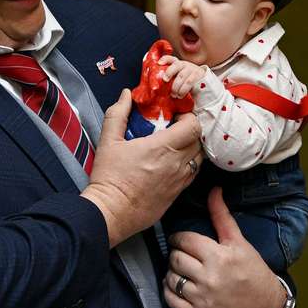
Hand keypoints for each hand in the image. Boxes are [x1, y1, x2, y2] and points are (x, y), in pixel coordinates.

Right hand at [82, 89, 201, 245]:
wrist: (111, 212)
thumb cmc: (109, 177)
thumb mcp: (108, 141)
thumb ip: (118, 114)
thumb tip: (127, 94)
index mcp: (162, 147)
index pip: (193, 126)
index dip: (187, 117)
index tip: (174, 117)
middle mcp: (177, 163)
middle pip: (199, 140)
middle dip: (190, 131)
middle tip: (174, 129)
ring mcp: (180, 180)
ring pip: (199, 157)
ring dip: (191, 148)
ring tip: (174, 146)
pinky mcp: (178, 194)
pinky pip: (192, 174)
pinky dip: (188, 164)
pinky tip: (171, 164)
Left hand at [158, 56, 207, 98]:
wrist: (204, 84)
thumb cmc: (186, 83)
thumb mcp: (178, 79)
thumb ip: (170, 80)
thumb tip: (156, 88)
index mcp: (178, 65)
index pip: (171, 59)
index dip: (165, 59)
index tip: (159, 63)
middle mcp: (185, 65)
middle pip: (177, 65)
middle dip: (169, 72)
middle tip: (165, 80)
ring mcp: (192, 69)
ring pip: (182, 76)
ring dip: (176, 86)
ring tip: (174, 95)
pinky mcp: (198, 76)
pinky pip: (190, 82)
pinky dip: (183, 90)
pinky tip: (180, 95)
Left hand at [162, 187, 285, 307]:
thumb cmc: (253, 274)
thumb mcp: (240, 244)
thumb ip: (222, 217)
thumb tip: (214, 190)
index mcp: (219, 257)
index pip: (184, 240)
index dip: (180, 239)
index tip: (183, 242)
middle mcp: (210, 278)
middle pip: (175, 259)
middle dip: (176, 255)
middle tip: (183, 257)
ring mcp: (202, 299)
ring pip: (170, 278)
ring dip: (172, 273)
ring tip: (183, 272)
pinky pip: (170, 299)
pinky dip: (170, 291)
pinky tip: (180, 287)